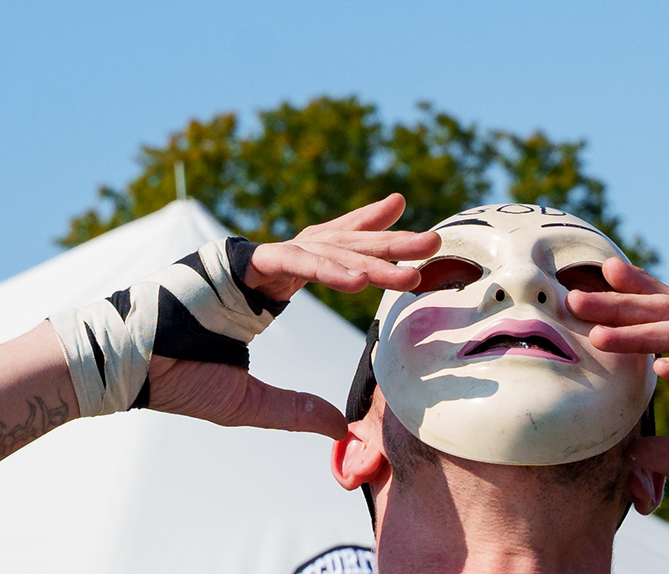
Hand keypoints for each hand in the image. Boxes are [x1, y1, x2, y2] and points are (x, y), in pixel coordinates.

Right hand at [141, 195, 440, 437]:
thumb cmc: (174, 380)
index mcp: (263, 292)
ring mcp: (243, 262)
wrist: (121, 371)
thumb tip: (343, 431)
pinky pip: (289, 261)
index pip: (326, 257)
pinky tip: (362, 280)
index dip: (365, 244)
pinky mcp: (228, 264)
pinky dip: (325, 269)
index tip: (404, 230)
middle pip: (335, 246)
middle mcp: (258, 269)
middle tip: (434, 240)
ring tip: (415, 259)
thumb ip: (297, 411)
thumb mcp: (251, 404)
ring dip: (370, 254)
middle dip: (386, 242)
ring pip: (321, 248)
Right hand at [242, 193, 440, 302]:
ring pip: (339, 258)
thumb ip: (364, 228)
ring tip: (406, 276)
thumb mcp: (327, 251)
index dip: (401, 239)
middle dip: (398, 244)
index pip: (370, 240)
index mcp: (331, 243)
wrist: (234, 273)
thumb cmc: (285, 262)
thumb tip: (399, 199)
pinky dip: (331, 272)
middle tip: (432, 243)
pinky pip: (304, 267)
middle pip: (361, 245)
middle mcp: (317, 241)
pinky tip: (357, 281)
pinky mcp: (272, 261)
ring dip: (373, 266)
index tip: (434, 240)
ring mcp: (295, 250)